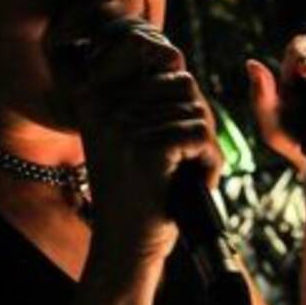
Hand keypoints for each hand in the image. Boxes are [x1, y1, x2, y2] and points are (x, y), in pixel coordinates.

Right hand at [68, 22, 224, 264]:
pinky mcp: (149, 149)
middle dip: (197, 124)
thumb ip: (149, 95)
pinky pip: (203, 138)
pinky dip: (211, 165)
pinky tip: (195, 186)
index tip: (172, 139)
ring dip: (204, 148)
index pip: (165, 68)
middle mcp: (103, 105)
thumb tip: (175, 57)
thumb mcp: (129, 135)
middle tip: (184, 162)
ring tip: (184, 177)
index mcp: (94, 95)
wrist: (125, 247)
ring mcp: (124, 125)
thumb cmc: (137, 192)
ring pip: (198, 113)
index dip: (183, 103)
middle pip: (185, 86)